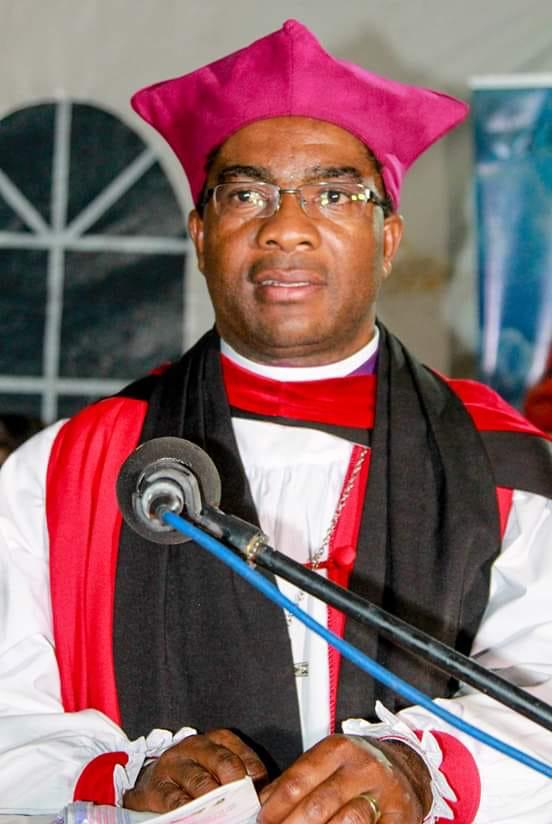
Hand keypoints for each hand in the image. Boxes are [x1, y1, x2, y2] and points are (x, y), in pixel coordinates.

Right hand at [123, 728, 267, 812]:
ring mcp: (174, 764)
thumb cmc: (195, 772)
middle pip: (223, 763)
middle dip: (236, 785)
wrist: (154, 779)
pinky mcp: (156, 786)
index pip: (243, 755)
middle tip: (245, 802)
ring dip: (215, 799)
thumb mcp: (218, 766)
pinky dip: (188, 810)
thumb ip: (239, 776)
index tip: (260, 794)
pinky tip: (198, 817)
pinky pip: (174, 800)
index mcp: (217, 739)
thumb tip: (260, 797)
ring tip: (226, 813)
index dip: (254, 776)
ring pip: (200, 781)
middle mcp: (196, 746)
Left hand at [258, 734, 431, 822]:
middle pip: (319, 805)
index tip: (264, 821)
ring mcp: (384, 792)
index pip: (298, 780)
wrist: (406, 769)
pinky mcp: (401, 815)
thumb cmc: (357, 768)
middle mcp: (362, 767)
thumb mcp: (326, 762)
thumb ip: (297, 780)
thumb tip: (265, 803)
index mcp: (338, 749)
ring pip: (347, 821)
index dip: (276, 807)